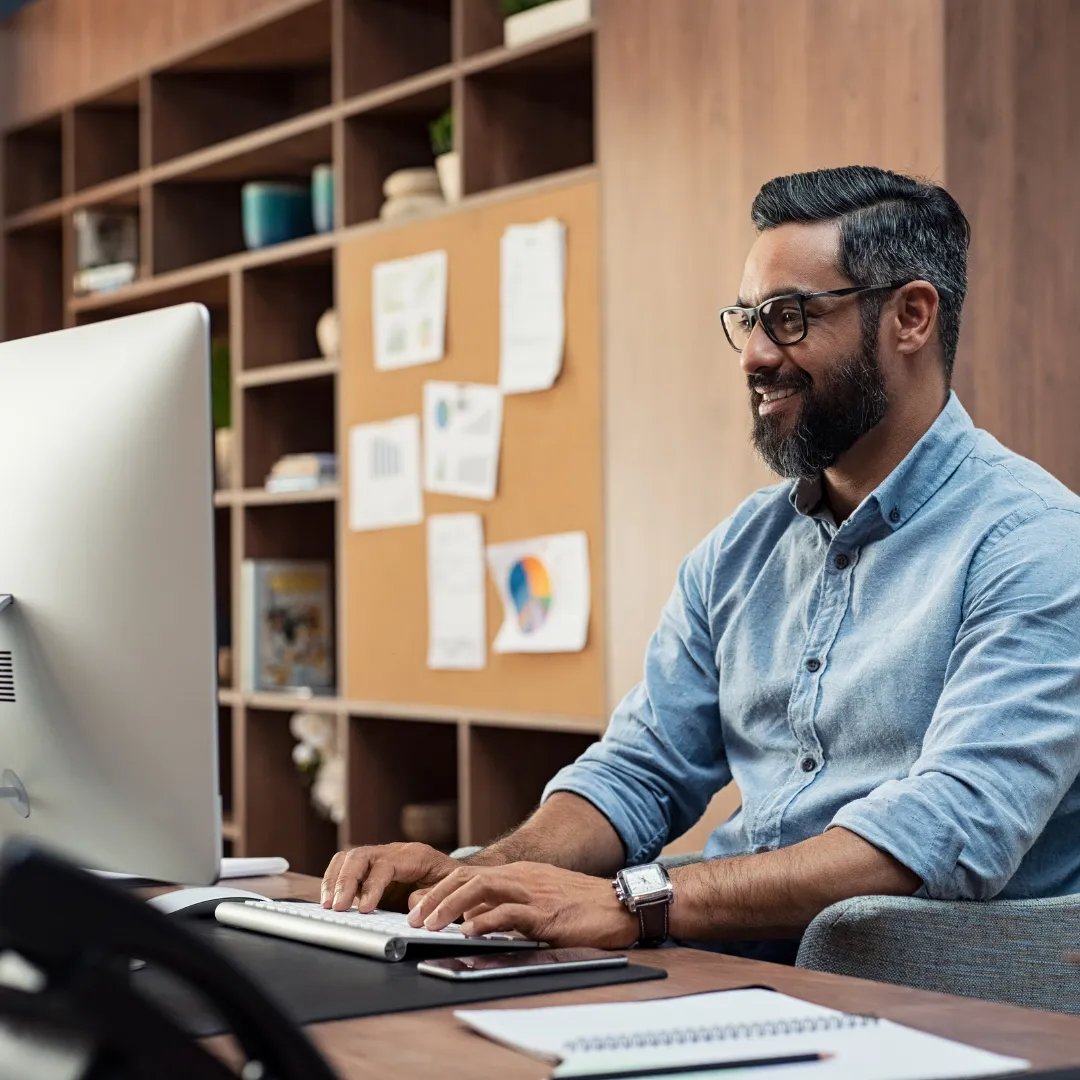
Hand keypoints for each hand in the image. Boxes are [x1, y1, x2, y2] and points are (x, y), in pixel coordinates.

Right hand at [321, 843, 457, 912]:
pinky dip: (334, 881)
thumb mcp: (449, 891)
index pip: (385, 864)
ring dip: (334, 880)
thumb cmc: (453, 884)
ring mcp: (380, 858)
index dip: (372, 885)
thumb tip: (411, 904)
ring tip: (328, 905)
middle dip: (345, 881)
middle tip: (337, 907)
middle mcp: (393, 852)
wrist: (456, 876)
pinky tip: (331, 900)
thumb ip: (431, 897)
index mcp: (414, 855)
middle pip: (360, 856)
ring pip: (348, 858)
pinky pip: (346, 867)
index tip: (364, 908)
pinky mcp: (371, 870)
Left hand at [406, 862, 637, 948]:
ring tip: (430, 924)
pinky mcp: (546, 913)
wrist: (622, 904)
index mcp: (520, 874)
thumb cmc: (584, 906)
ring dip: (450, 907)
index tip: (418, 908)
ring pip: (481, 889)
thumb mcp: (541, 899)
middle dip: (436, 897)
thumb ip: (509, 906)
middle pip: (467, 878)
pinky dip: (485, 920)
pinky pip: (509, 913)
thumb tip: (474, 920)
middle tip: (414, 918)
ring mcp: (534, 892)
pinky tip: (469, 931)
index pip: (469, 875)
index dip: (440, 890)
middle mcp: (522, 877)